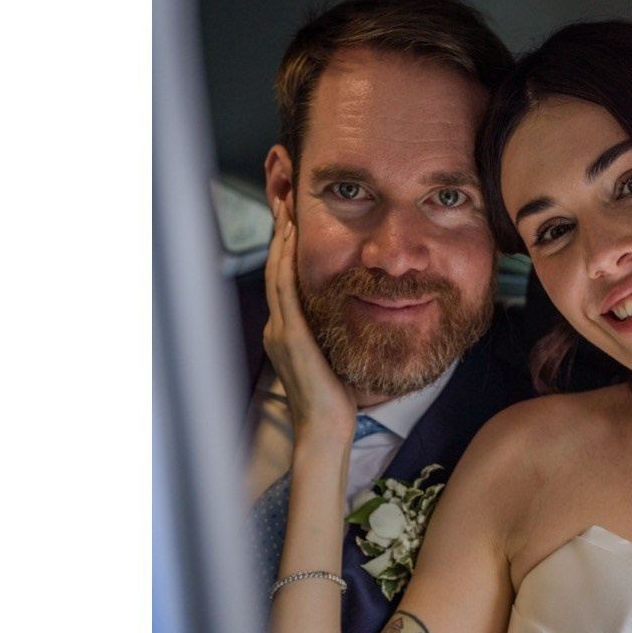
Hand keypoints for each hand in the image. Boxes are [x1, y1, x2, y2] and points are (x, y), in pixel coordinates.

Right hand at [262, 199, 357, 462]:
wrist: (325, 430)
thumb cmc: (336, 403)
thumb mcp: (334, 360)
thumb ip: (335, 338)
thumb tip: (356, 319)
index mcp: (286, 334)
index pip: (284, 282)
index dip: (286, 251)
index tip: (293, 223)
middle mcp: (278, 328)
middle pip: (275, 270)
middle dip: (279, 236)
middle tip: (284, 202)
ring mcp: (280, 331)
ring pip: (276, 273)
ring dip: (279, 239)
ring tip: (285, 209)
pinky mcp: (290, 336)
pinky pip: (284, 290)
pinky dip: (284, 261)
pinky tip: (288, 240)